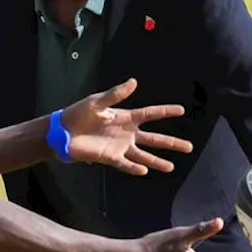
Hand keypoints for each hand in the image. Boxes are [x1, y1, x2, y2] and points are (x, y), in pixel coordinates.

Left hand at [60, 78, 192, 175]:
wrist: (62, 131)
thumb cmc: (79, 113)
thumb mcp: (97, 102)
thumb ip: (115, 94)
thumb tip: (134, 81)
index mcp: (125, 117)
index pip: (150, 114)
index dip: (165, 112)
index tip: (181, 110)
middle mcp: (126, 133)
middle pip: (154, 139)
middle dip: (171, 143)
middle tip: (189, 147)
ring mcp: (119, 146)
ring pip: (143, 155)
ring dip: (157, 161)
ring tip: (171, 167)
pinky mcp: (110, 158)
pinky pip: (125, 164)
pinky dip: (134, 168)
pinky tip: (144, 170)